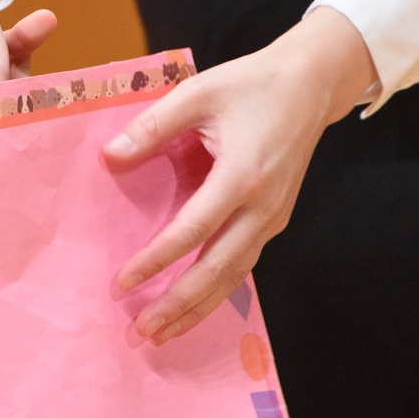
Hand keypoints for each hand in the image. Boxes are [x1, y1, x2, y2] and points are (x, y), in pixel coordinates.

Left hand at [100, 7, 377, 343]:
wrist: (310, 84)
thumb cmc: (251, 84)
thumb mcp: (198, 93)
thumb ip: (153, 126)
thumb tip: (109, 156)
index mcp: (242, 175)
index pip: (192, 230)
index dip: (157, 259)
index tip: (124, 282)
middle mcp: (262, 206)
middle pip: (218, 269)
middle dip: (179, 305)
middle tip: (142, 331)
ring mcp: (273, 217)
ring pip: (234, 275)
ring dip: (199, 307)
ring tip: (163, 333)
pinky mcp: (275, 218)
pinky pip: (244, 263)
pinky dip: (218, 289)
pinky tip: (194, 304)